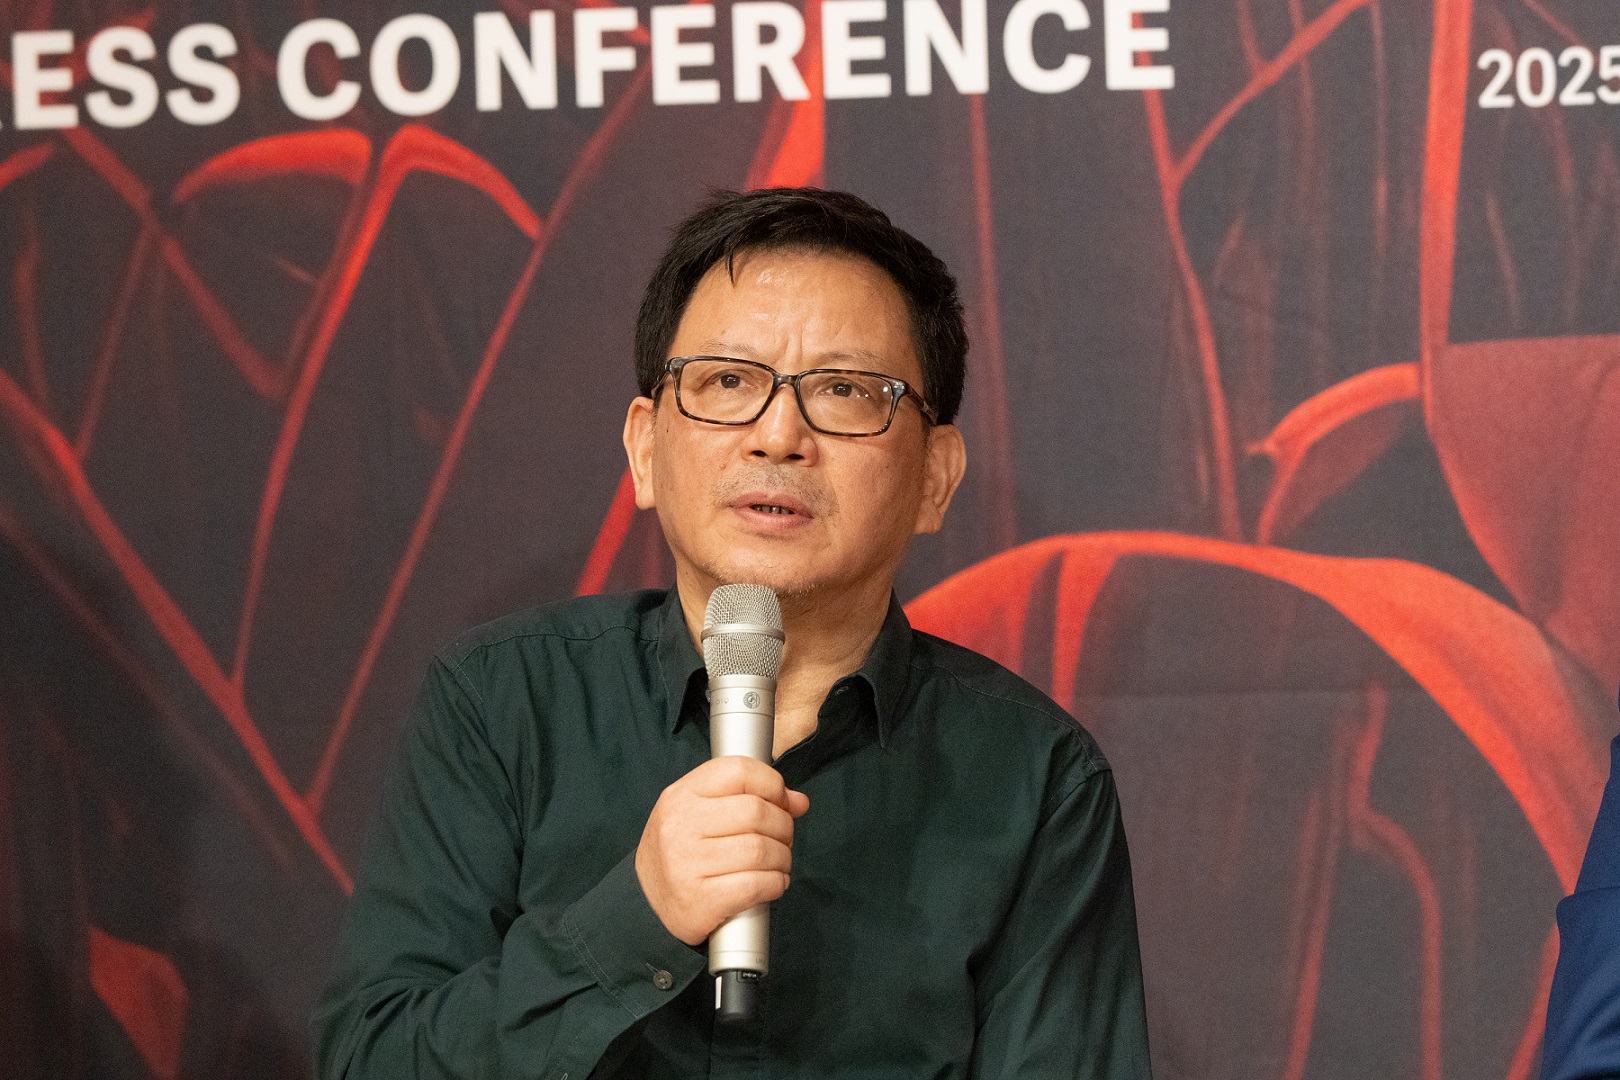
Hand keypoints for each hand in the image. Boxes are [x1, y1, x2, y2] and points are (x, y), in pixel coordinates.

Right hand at [635, 756, 810, 944]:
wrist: (645, 903)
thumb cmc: (683, 851)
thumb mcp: (702, 812)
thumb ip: (747, 798)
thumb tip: (799, 801)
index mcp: (682, 795)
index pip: (739, 771)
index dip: (773, 784)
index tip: (782, 802)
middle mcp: (680, 825)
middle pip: (757, 812)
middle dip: (784, 826)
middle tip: (783, 839)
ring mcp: (686, 864)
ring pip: (761, 850)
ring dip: (782, 859)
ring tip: (778, 864)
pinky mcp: (698, 900)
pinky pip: (755, 885)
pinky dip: (775, 884)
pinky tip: (772, 884)